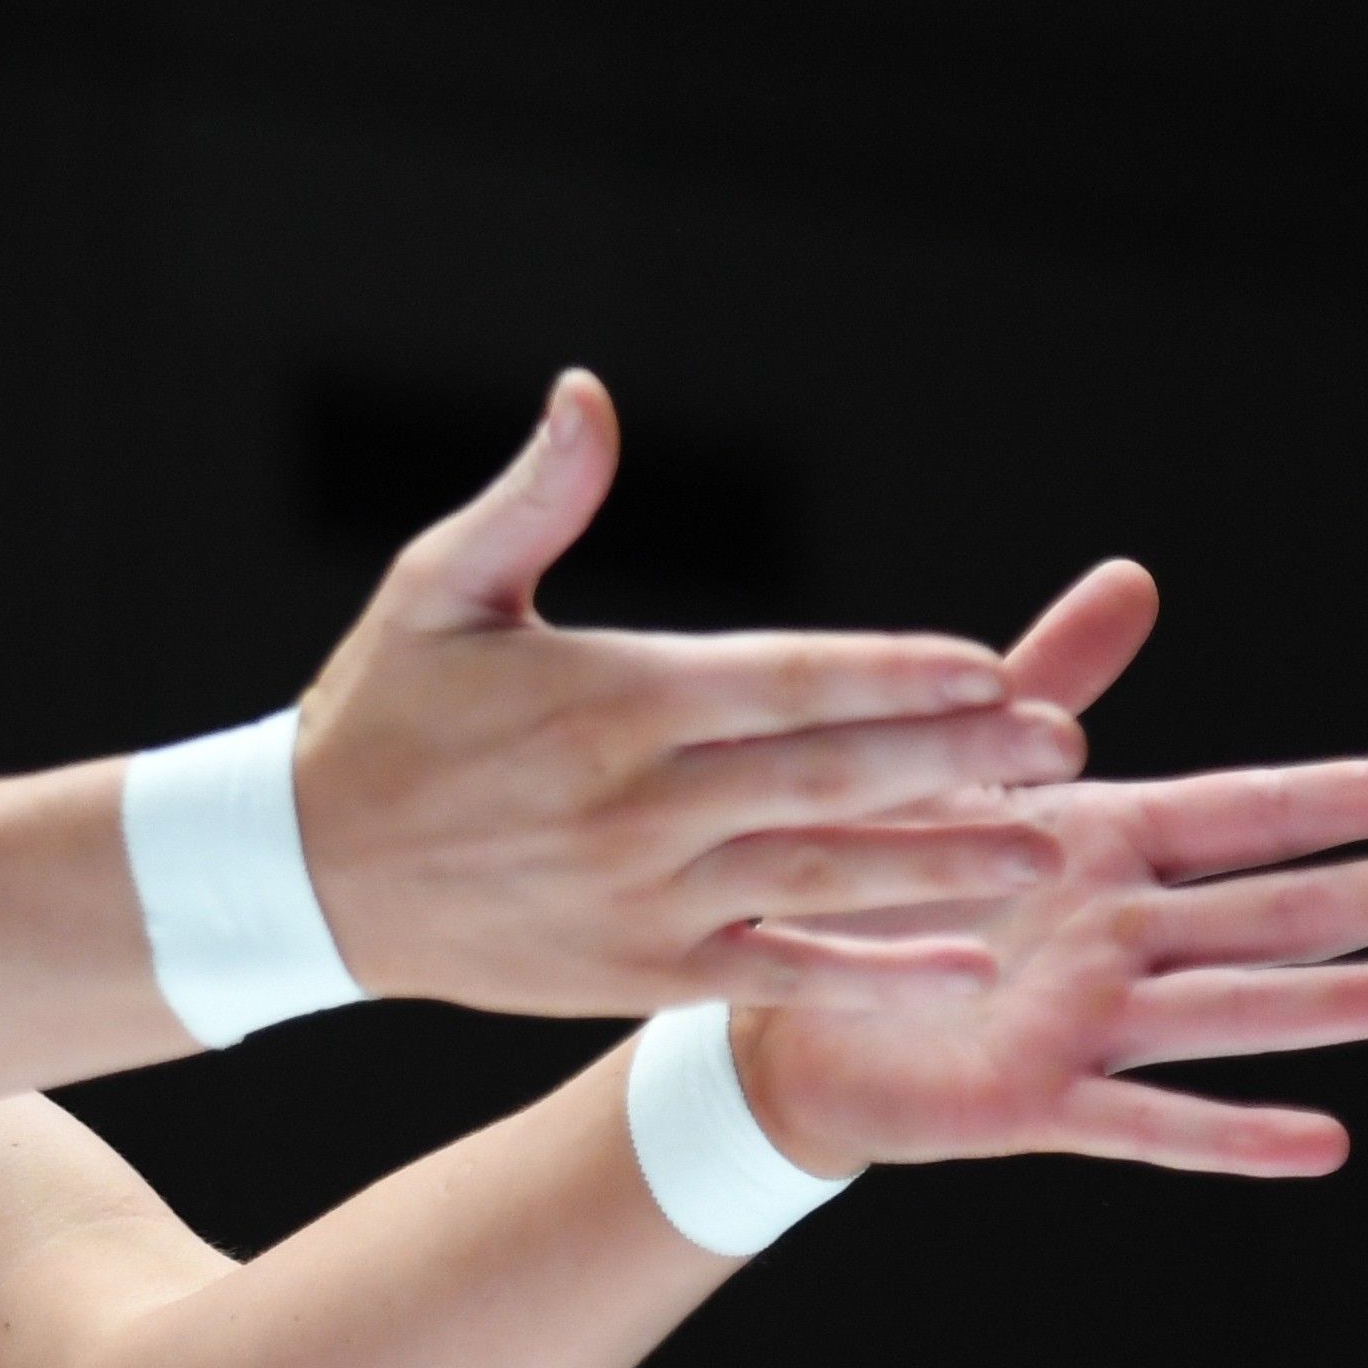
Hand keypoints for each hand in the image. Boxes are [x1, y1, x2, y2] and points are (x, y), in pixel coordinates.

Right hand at [293, 373, 1088, 1018]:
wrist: (306, 875)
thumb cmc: (381, 713)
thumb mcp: (437, 586)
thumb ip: (535, 495)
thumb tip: (587, 393)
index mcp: (607, 697)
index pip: (781, 682)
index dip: (890, 676)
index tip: (988, 666)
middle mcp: (635, 801)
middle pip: (824, 777)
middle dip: (951, 759)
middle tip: (1061, 743)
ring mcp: (642, 895)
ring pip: (817, 877)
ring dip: (937, 866)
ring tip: (1041, 853)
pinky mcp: (637, 969)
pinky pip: (773, 973)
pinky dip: (867, 974)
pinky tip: (958, 968)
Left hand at [730, 561, 1367, 1176]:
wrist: (775, 1005)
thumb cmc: (873, 873)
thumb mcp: (954, 762)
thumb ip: (1045, 677)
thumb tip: (1136, 576)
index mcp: (1107, 847)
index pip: (1253, 813)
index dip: (1356, 799)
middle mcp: (1120, 936)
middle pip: (1280, 910)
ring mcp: (1087, 1021)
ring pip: (1237, 1008)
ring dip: (1349, 1007)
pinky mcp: (1033, 1100)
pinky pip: (1139, 1119)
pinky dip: (1226, 1134)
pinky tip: (1323, 1140)